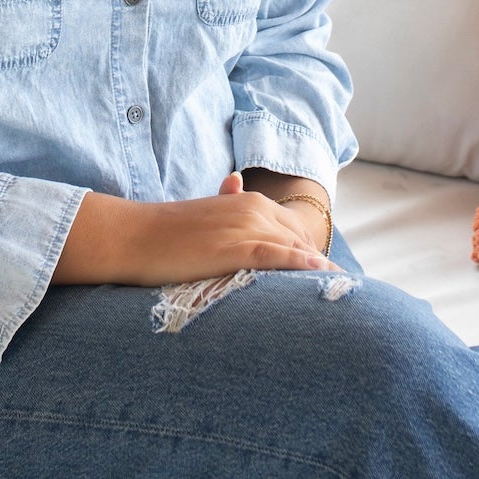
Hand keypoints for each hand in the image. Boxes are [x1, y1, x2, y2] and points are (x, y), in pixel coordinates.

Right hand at [51, 177, 342, 287]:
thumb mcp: (203, 214)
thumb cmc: (165, 232)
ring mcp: (245, 226)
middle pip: (301, 240)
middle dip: (321, 266)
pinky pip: (277, 256)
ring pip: (294, 248)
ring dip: (318, 271)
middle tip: (345, 294)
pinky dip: (300, 265)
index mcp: (248, 201)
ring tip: (341, 295)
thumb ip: (227, 204)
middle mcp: (253, 208)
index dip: (313, 255)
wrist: (134, 236)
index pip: (294, 230)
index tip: (330, 279)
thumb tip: (236, 182)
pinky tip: (318, 276)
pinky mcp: (235, 247)